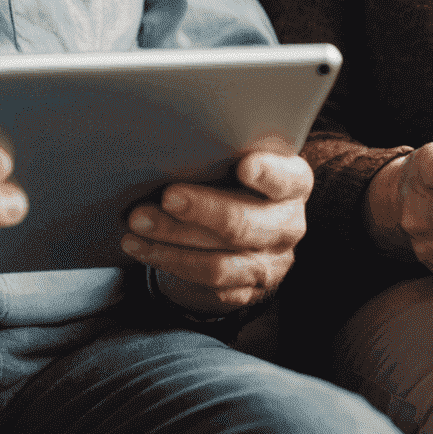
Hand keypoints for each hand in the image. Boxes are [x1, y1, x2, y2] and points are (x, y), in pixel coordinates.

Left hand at [119, 147, 312, 316]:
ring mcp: (269, 264)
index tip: (244, 166)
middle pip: (245, 225)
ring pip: (220, 264)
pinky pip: (205, 285)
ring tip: (138, 225)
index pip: (287, 179)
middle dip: (202, 211)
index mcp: (294, 183)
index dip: (268, 174)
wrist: (242, 229)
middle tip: (167, 197)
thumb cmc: (235, 179)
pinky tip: (140, 247)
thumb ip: (224, 153)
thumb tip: (176, 142)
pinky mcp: (246, 291)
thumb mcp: (240, 159)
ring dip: (173, 243)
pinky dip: (168, 263)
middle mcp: (287, 225)